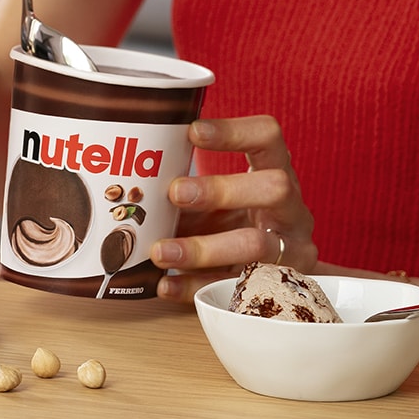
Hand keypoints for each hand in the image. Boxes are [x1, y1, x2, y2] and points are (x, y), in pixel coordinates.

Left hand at [151, 115, 317, 303]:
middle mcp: (291, 208)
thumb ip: (187, 188)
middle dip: (222, 190)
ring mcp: (290, 248)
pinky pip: (235, 287)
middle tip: (175, 193)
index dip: (235, 131)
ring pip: (257, 245)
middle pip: (275, 188)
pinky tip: (164, 284)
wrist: (277, 276)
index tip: (193, 131)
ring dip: (203, 248)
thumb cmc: (237, 221)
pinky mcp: (275, 287)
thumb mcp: (219, 198)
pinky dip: (196, 286)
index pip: (268, 137)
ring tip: (160, 251)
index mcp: (276, 171)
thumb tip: (127, 180)